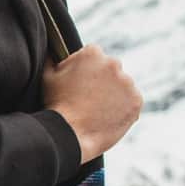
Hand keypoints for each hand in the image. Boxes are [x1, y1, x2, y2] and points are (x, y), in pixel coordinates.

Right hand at [41, 43, 140, 162]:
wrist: (69, 135)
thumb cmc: (56, 105)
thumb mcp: (48, 77)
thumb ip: (52, 58)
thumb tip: (51, 50)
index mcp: (92, 53)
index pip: (93, 55)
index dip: (86, 69)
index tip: (81, 83)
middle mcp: (113, 64)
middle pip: (110, 69)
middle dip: (102, 81)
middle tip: (88, 99)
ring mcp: (127, 83)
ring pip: (122, 86)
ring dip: (114, 94)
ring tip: (97, 111)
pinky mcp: (136, 101)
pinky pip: (131, 102)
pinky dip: (123, 109)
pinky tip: (107, 117)